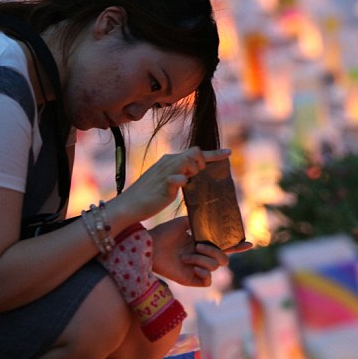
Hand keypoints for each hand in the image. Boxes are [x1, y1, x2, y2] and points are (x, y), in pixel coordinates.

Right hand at [115, 147, 231, 223]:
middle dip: (203, 163)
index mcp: (170, 161)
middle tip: (198, 177)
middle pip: (195, 152)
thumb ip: (180, 178)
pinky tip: (182, 184)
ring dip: (194, 171)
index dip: (214, 153)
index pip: (195, 152)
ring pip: (188, 161)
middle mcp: (168, 162)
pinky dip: (182, 180)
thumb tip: (193, 178)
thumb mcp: (167, 183)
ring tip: (188, 182)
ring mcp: (165, 172)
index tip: (228, 153)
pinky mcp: (163, 184)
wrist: (128, 206)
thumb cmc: (148, 197)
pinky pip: (177, 178)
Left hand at [150, 217, 252, 286]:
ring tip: (185, 256)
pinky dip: (203, 273)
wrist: (150, 246)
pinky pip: (207, 281)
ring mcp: (197, 269)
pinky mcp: (190, 280)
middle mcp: (202, 258)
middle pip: (223, 259)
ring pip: (215, 268)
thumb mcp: (184, 223)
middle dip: (214, 252)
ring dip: (201, 260)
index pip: (225, 247)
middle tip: (197, 246)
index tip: (249, 243)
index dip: (238, 247)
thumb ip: (200, 222)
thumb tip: (213, 218)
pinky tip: (192, 267)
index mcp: (203, 245)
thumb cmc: (164, 233)